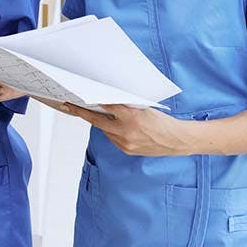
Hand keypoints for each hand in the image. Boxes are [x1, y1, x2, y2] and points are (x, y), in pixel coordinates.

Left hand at [56, 103, 189, 155]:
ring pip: (104, 130)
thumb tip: (107, 99)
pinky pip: (112, 138)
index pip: (107, 106)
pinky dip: (109, 131)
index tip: (80, 95)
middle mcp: (126, 131)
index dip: (93, 100)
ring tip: (89, 112)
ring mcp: (125, 143)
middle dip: (83, 113)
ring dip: (98, 122)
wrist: (176, 141)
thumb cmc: (163, 121)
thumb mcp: (144, 107)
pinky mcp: (127, 150)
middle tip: (70, 106)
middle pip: (98, 121)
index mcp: (132, 117)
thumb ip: (126, 105)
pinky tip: (109, 125)